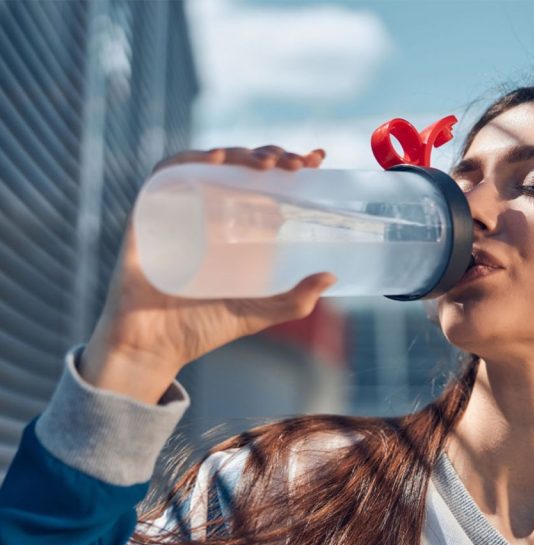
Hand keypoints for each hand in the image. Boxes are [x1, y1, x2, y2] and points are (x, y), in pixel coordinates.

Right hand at [81, 146, 334, 403]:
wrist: (153, 348)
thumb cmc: (201, 330)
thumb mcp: (257, 314)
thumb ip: (294, 301)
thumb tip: (331, 277)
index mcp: (235, 230)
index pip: (264, 184)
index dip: (288, 164)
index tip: (316, 158)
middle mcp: (208, 214)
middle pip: (240, 168)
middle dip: (270, 156)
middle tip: (296, 164)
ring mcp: (179, 211)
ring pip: (208, 164)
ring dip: (238, 154)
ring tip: (267, 163)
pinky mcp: (148, 215)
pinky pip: (165, 175)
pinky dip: (189, 160)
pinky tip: (217, 160)